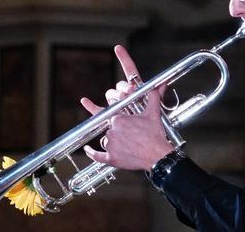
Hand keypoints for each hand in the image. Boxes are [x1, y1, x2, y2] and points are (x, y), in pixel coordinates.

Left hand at [80, 45, 173, 170]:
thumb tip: (156, 86)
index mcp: (118, 119)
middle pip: (109, 127)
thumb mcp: (153, 113)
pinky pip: (97, 156)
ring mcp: (110, 145)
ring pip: (106, 139)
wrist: (158, 156)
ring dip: (113, 140)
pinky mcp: (111, 158)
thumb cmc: (155, 135)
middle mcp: (111, 131)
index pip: (110, 113)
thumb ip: (152, 97)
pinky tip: (87, 149)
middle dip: (118, 129)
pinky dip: (91, 153)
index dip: (104, 110)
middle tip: (130, 133)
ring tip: (127, 143)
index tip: (85, 101)